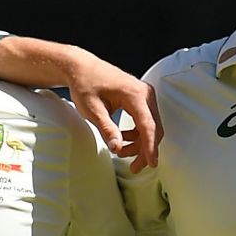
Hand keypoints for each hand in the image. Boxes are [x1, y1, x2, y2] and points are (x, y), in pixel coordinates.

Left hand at [67, 50, 161, 170]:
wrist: (82, 67)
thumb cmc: (85, 84)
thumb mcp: (92, 109)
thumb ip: (106, 128)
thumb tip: (117, 148)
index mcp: (135, 94)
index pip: (148, 125)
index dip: (150, 147)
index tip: (152, 163)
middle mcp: (146, 94)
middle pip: (153, 129)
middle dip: (145, 150)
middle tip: (133, 167)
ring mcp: (146, 96)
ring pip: (151, 127)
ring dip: (139, 143)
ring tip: (120, 151)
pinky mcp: (142, 99)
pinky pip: (146, 121)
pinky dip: (137, 134)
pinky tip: (122, 138)